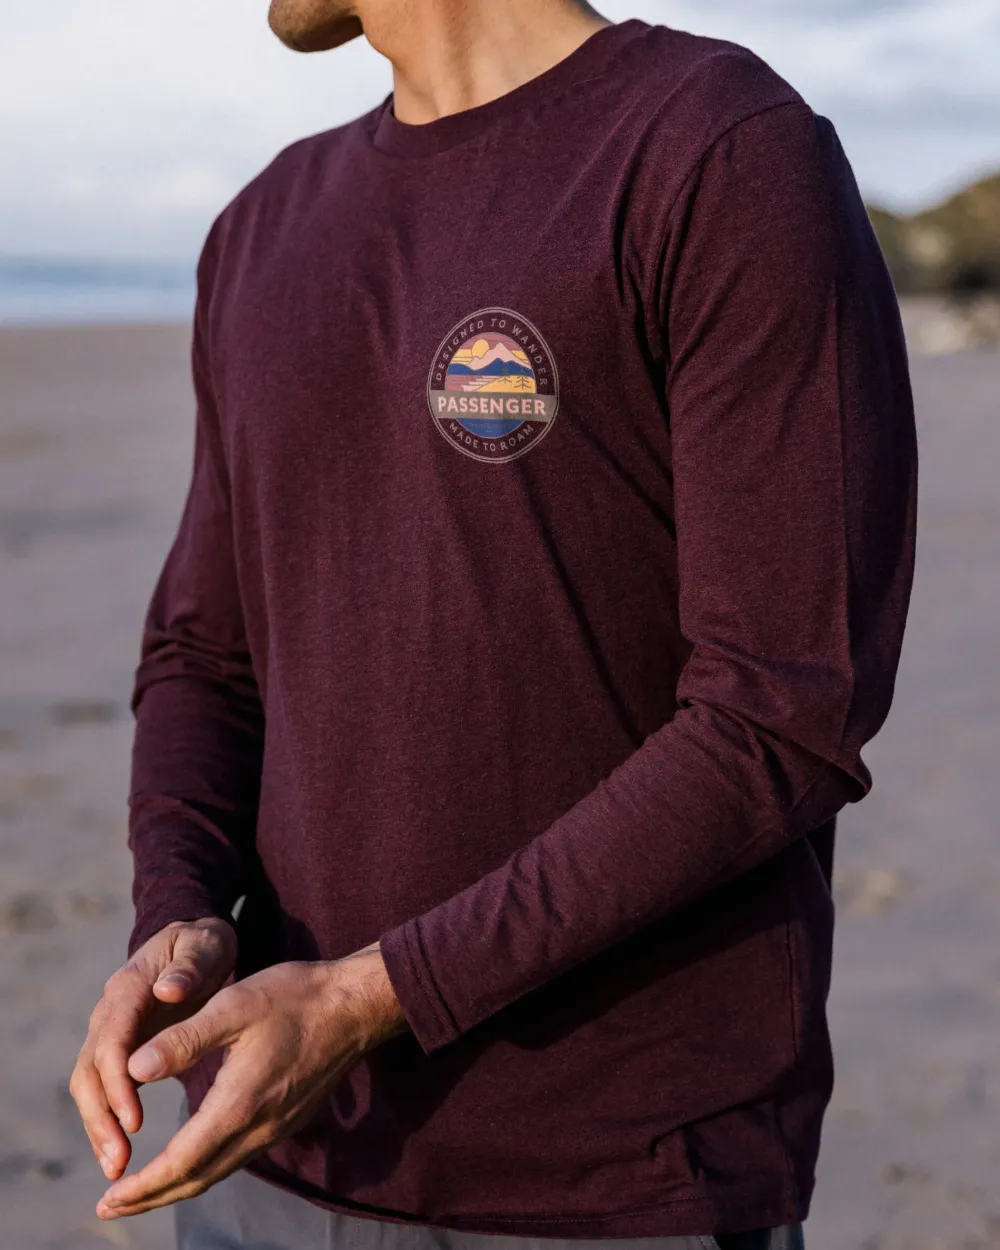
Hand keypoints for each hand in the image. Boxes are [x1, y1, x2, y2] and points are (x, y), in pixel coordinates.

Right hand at [70, 917, 236, 1182]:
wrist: (192, 943)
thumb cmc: (203, 946)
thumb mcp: (204, 948)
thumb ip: (188, 968)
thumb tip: (167, 990)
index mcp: (129, 987)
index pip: (112, 1040)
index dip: (118, 1082)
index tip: (134, 1119)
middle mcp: (109, 1012)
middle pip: (90, 1070)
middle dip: (102, 1117)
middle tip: (120, 1159)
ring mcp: (109, 1031)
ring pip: (89, 1085)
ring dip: (99, 1127)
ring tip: (117, 1168)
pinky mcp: (118, 1048)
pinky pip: (101, 1089)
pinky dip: (106, 1122)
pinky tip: (119, 1155)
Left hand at [95, 942, 406, 1219]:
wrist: (356, 1004)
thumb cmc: (294, 997)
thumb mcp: (234, 1007)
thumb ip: (183, 1040)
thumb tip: (133, 1069)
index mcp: (238, 1104)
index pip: (180, 1163)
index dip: (141, 1186)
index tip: (107, 1200)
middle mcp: (258, 1128)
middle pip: (196, 1179)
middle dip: (150, 1197)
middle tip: (110, 1207)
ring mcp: (276, 1128)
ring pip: (218, 1171)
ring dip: (176, 1185)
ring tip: (142, 1190)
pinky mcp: (288, 1119)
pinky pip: (237, 1157)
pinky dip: (205, 1167)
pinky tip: (193, 1156)